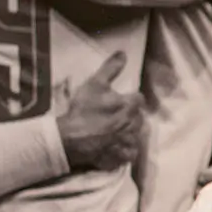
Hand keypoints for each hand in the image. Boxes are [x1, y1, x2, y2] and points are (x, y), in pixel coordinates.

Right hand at [57, 51, 144, 171]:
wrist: (71, 139)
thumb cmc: (83, 110)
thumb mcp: (95, 84)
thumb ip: (111, 68)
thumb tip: (123, 53)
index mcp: (130, 105)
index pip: (139, 99)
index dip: (130, 99)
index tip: (121, 101)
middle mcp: (135, 124)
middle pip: (139, 118)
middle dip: (131, 116)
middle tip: (115, 117)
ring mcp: (129, 143)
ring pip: (136, 136)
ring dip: (129, 133)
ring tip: (115, 132)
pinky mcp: (123, 158)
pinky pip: (129, 153)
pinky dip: (125, 150)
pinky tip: (114, 147)